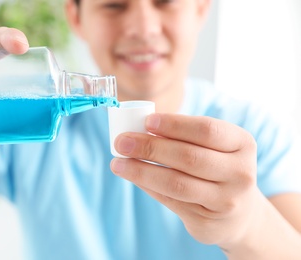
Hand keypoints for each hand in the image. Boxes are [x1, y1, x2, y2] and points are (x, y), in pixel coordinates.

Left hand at [110, 113, 260, 248]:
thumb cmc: (217, 168)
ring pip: (176, 183)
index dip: (174, 124)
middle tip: (121, 142)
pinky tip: (132, 176)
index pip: (206, 130)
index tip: (147, 121)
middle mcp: (240, 173)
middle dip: (150, 148)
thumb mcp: (214, 148)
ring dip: (141, 171)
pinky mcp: (208, 222)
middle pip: (188, 157)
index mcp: (242, 144)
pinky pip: (170, 200)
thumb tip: (137, 131)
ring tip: (118, 163)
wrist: (239, 213)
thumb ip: (184, 138)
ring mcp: (227, 201)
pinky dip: (147, 186)